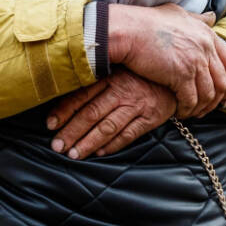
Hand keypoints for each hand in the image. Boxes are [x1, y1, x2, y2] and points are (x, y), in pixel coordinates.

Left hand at [46, 69, 176, 159]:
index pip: (82, 95)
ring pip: (108, 127)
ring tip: (74, 154)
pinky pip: (129, 135)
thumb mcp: (118, 70)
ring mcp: (137, 105)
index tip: (50, 124)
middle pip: (91, 114)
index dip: (64, 111)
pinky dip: (113, 145)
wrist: (175, 78)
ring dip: (89, 142)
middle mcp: (123, 90)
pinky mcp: (150, 118)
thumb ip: (96, 81)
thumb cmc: (140, 75)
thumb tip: (65, 95)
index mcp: (111, 76)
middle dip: (72, 132)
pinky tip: (99, 153)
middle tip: (57, 146)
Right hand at [107, 3, 225, 117]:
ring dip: (201, 108)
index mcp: (207, 34)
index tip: (224, 95)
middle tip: (207, 109)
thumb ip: (197, 18)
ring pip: (208, 94)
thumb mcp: (177, 13)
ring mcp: (195, 61)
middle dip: (217, 100)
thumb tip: (211, 17)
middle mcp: (205, 47)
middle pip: (222, 82)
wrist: (128, 30)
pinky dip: (187, 109)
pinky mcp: (181, 75)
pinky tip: (179, 112)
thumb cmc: (146, 22)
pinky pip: (191, 100)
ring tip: (191, 113)